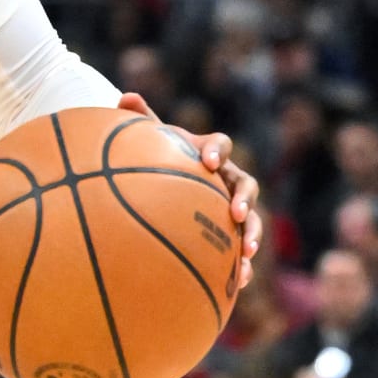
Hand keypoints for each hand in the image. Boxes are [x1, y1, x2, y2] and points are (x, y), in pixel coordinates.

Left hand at [116, 91, 260, 290]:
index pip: (220, 144)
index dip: (217, 150)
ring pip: (252, 219)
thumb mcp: (149, 139)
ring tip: (247, 252)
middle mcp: (227, 178)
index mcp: (210, 152)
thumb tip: (124, 95)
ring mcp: (232, 206)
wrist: (166, 182)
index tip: (208, 161)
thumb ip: (140, 119)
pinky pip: (240, 248)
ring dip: (253, 234)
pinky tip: (240, 282)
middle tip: (238, 214)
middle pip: (246, 184)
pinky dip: (243, 264)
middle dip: (245, 199)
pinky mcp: (230, 232)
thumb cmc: (158, 157)